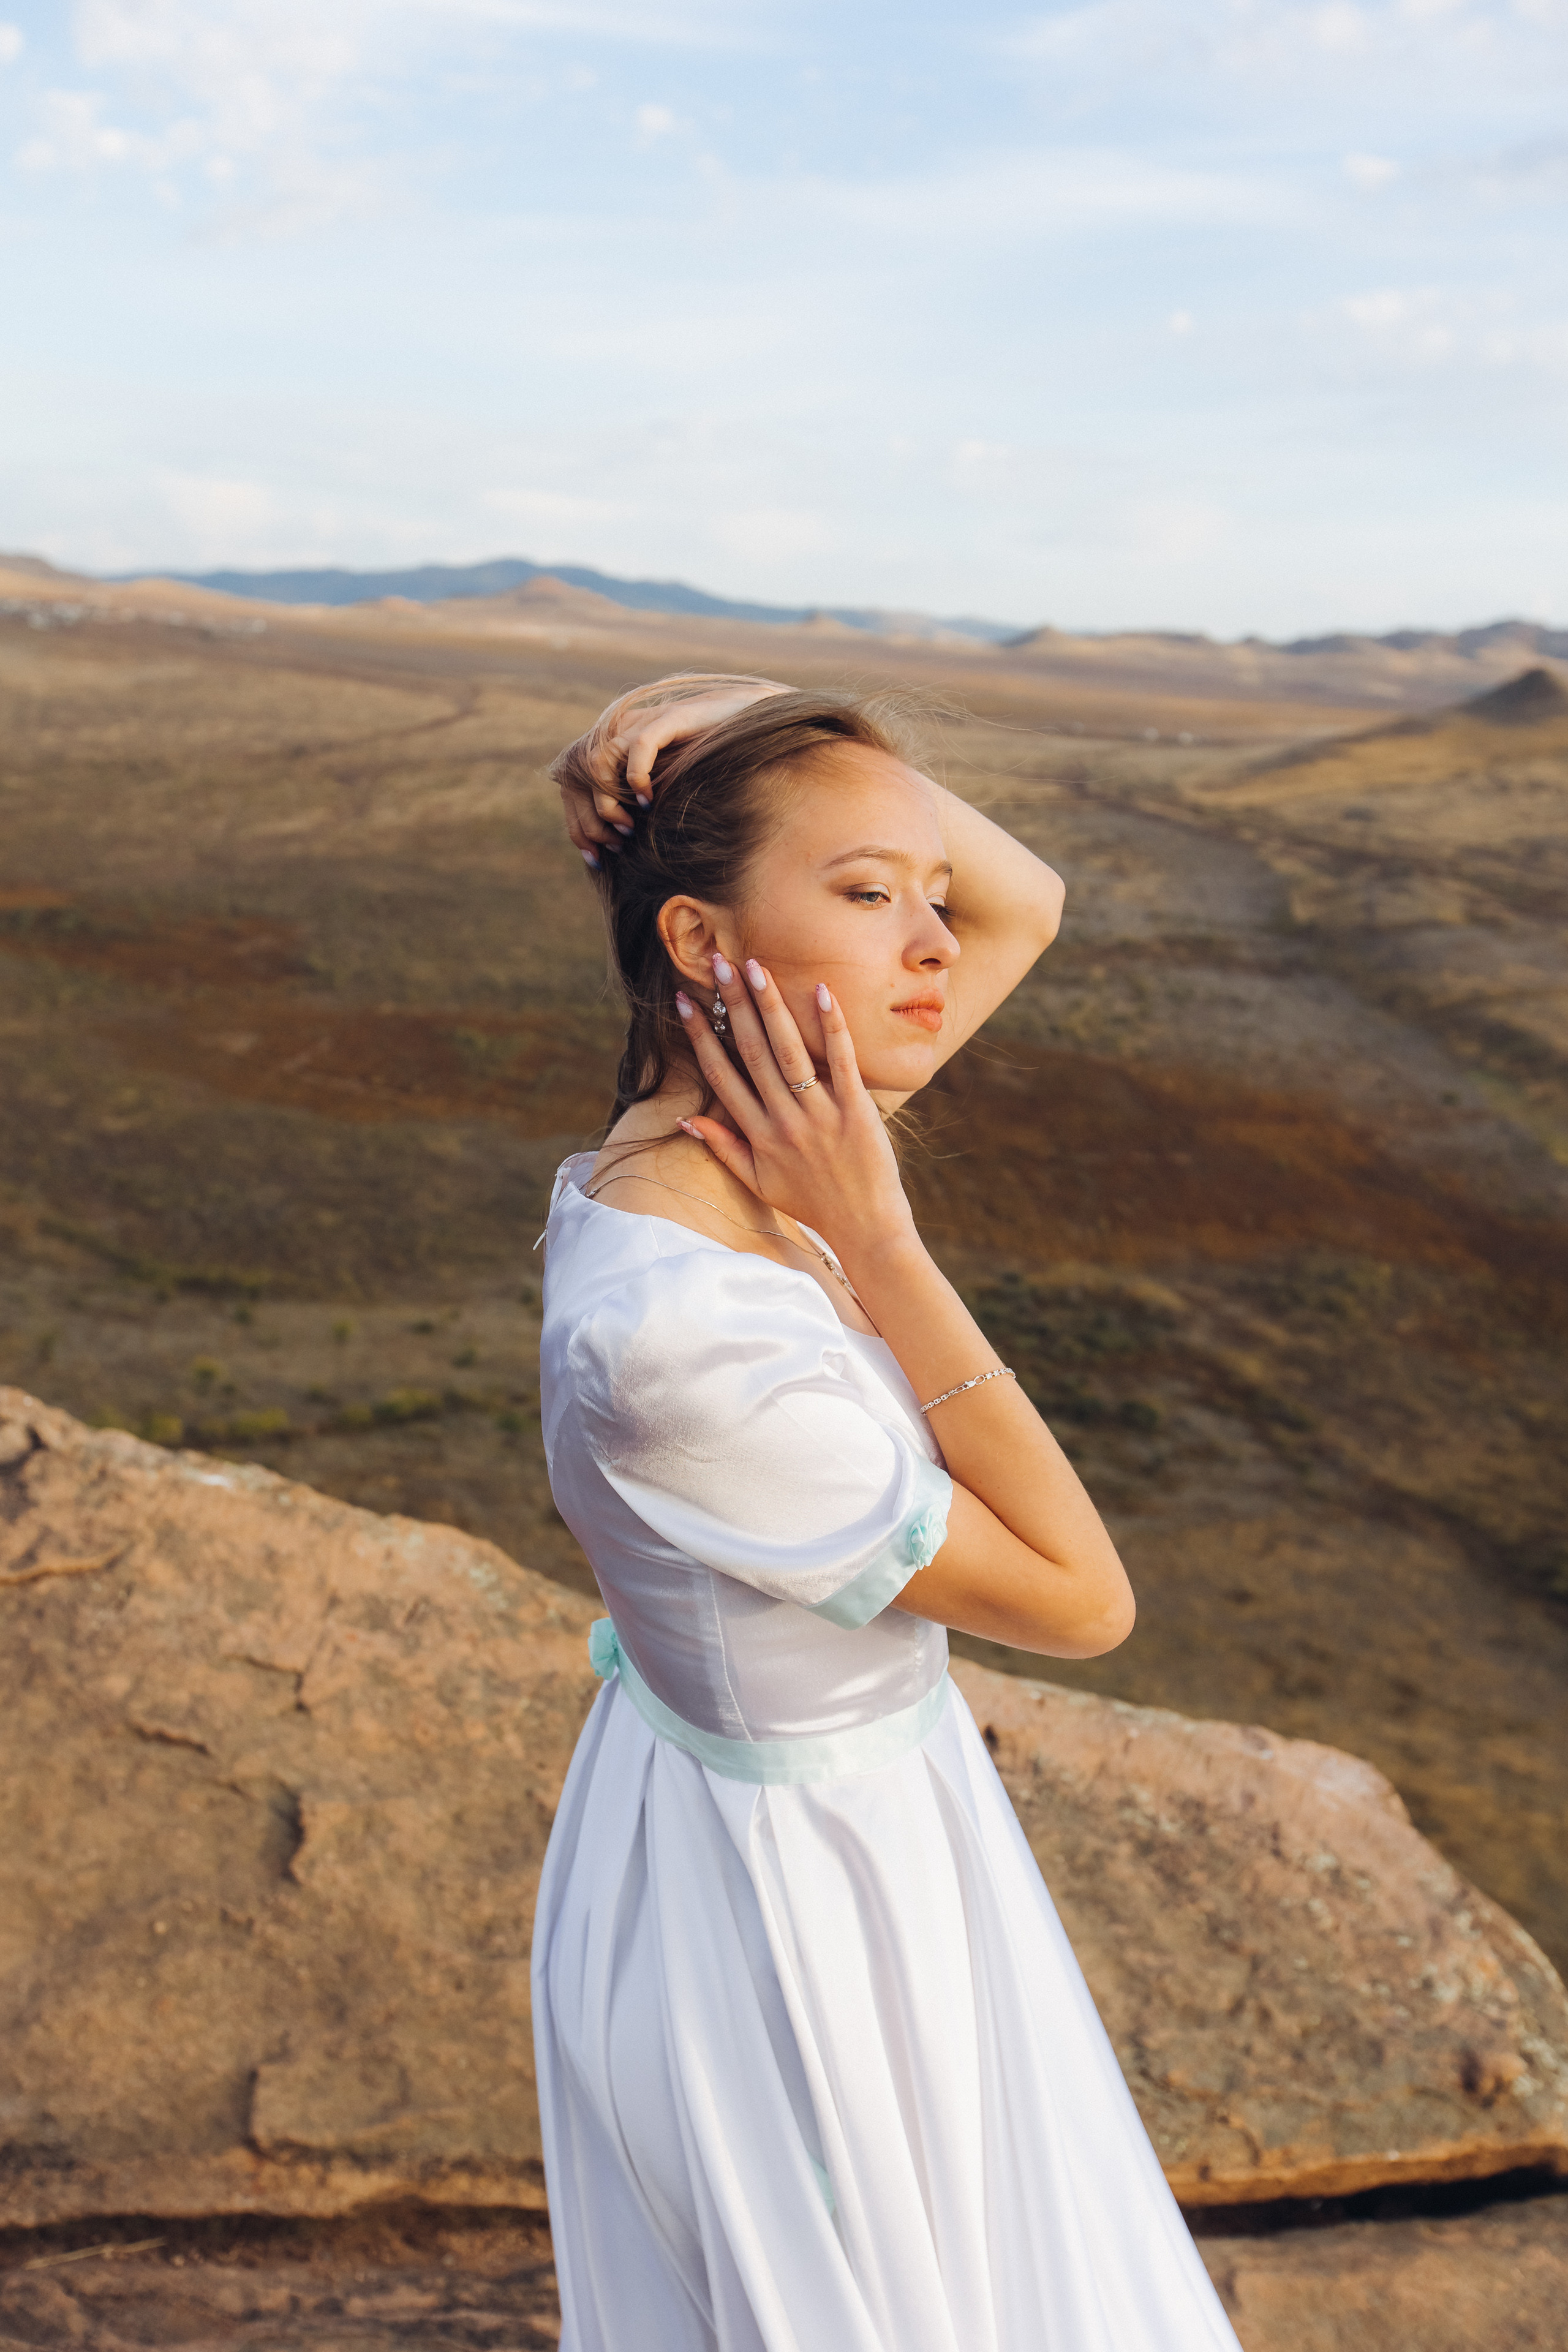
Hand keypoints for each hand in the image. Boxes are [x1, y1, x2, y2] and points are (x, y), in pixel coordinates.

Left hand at [560, 674, 790, 863]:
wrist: (745, 718)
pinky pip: (638, 749)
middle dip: (591, 820)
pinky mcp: (666, 719)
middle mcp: (620, 730)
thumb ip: (637, 801)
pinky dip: (636, 779)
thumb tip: (615, 842)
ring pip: (598, 764)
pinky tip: (648, 801)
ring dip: (609, 802)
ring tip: (630, 826)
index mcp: (614, 746)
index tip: (594, 857)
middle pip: (577, 776)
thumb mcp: (664, 783)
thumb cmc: (707, 758)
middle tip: (618, 843)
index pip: (573, 785)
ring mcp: (641, 722)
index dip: (578, 824)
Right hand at [674, 955, 918, 1264]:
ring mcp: (820, 1114)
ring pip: (789, 1051)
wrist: (865, 1228)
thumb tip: (685, 1121)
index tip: (687, 1002)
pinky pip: (841, 1061)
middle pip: (751, 1053)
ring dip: (770, 1006)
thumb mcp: (758, 1183)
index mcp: (757, 1136)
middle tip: (719, 964)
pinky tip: (820, 990)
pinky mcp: (856, 1110)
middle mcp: (783, 1121)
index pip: (721, 1076)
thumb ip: (722, 1149)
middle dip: (732, 1005)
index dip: (701, 1037)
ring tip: (755, 968)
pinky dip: (831, 1025)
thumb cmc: (811, 1204)